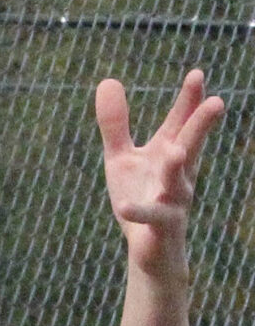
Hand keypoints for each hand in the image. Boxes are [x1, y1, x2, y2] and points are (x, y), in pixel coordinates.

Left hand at [96, 69, 221, 278]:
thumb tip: (107, 80)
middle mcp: (178, 174)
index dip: (189, 101)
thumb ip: (115, 125)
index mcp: (170, 153)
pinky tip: (124, 206)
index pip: (181, 123)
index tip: (197, 75)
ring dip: (176, 168)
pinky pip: (151, 218)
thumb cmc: (140, 197)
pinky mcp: (160, 228)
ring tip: (175, 152)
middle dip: (200, 126)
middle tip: (217, 103)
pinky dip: (140, 211)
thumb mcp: (122, 159)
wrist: (149, 250)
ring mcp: (172, 201)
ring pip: (177, 183)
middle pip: (190, 146)